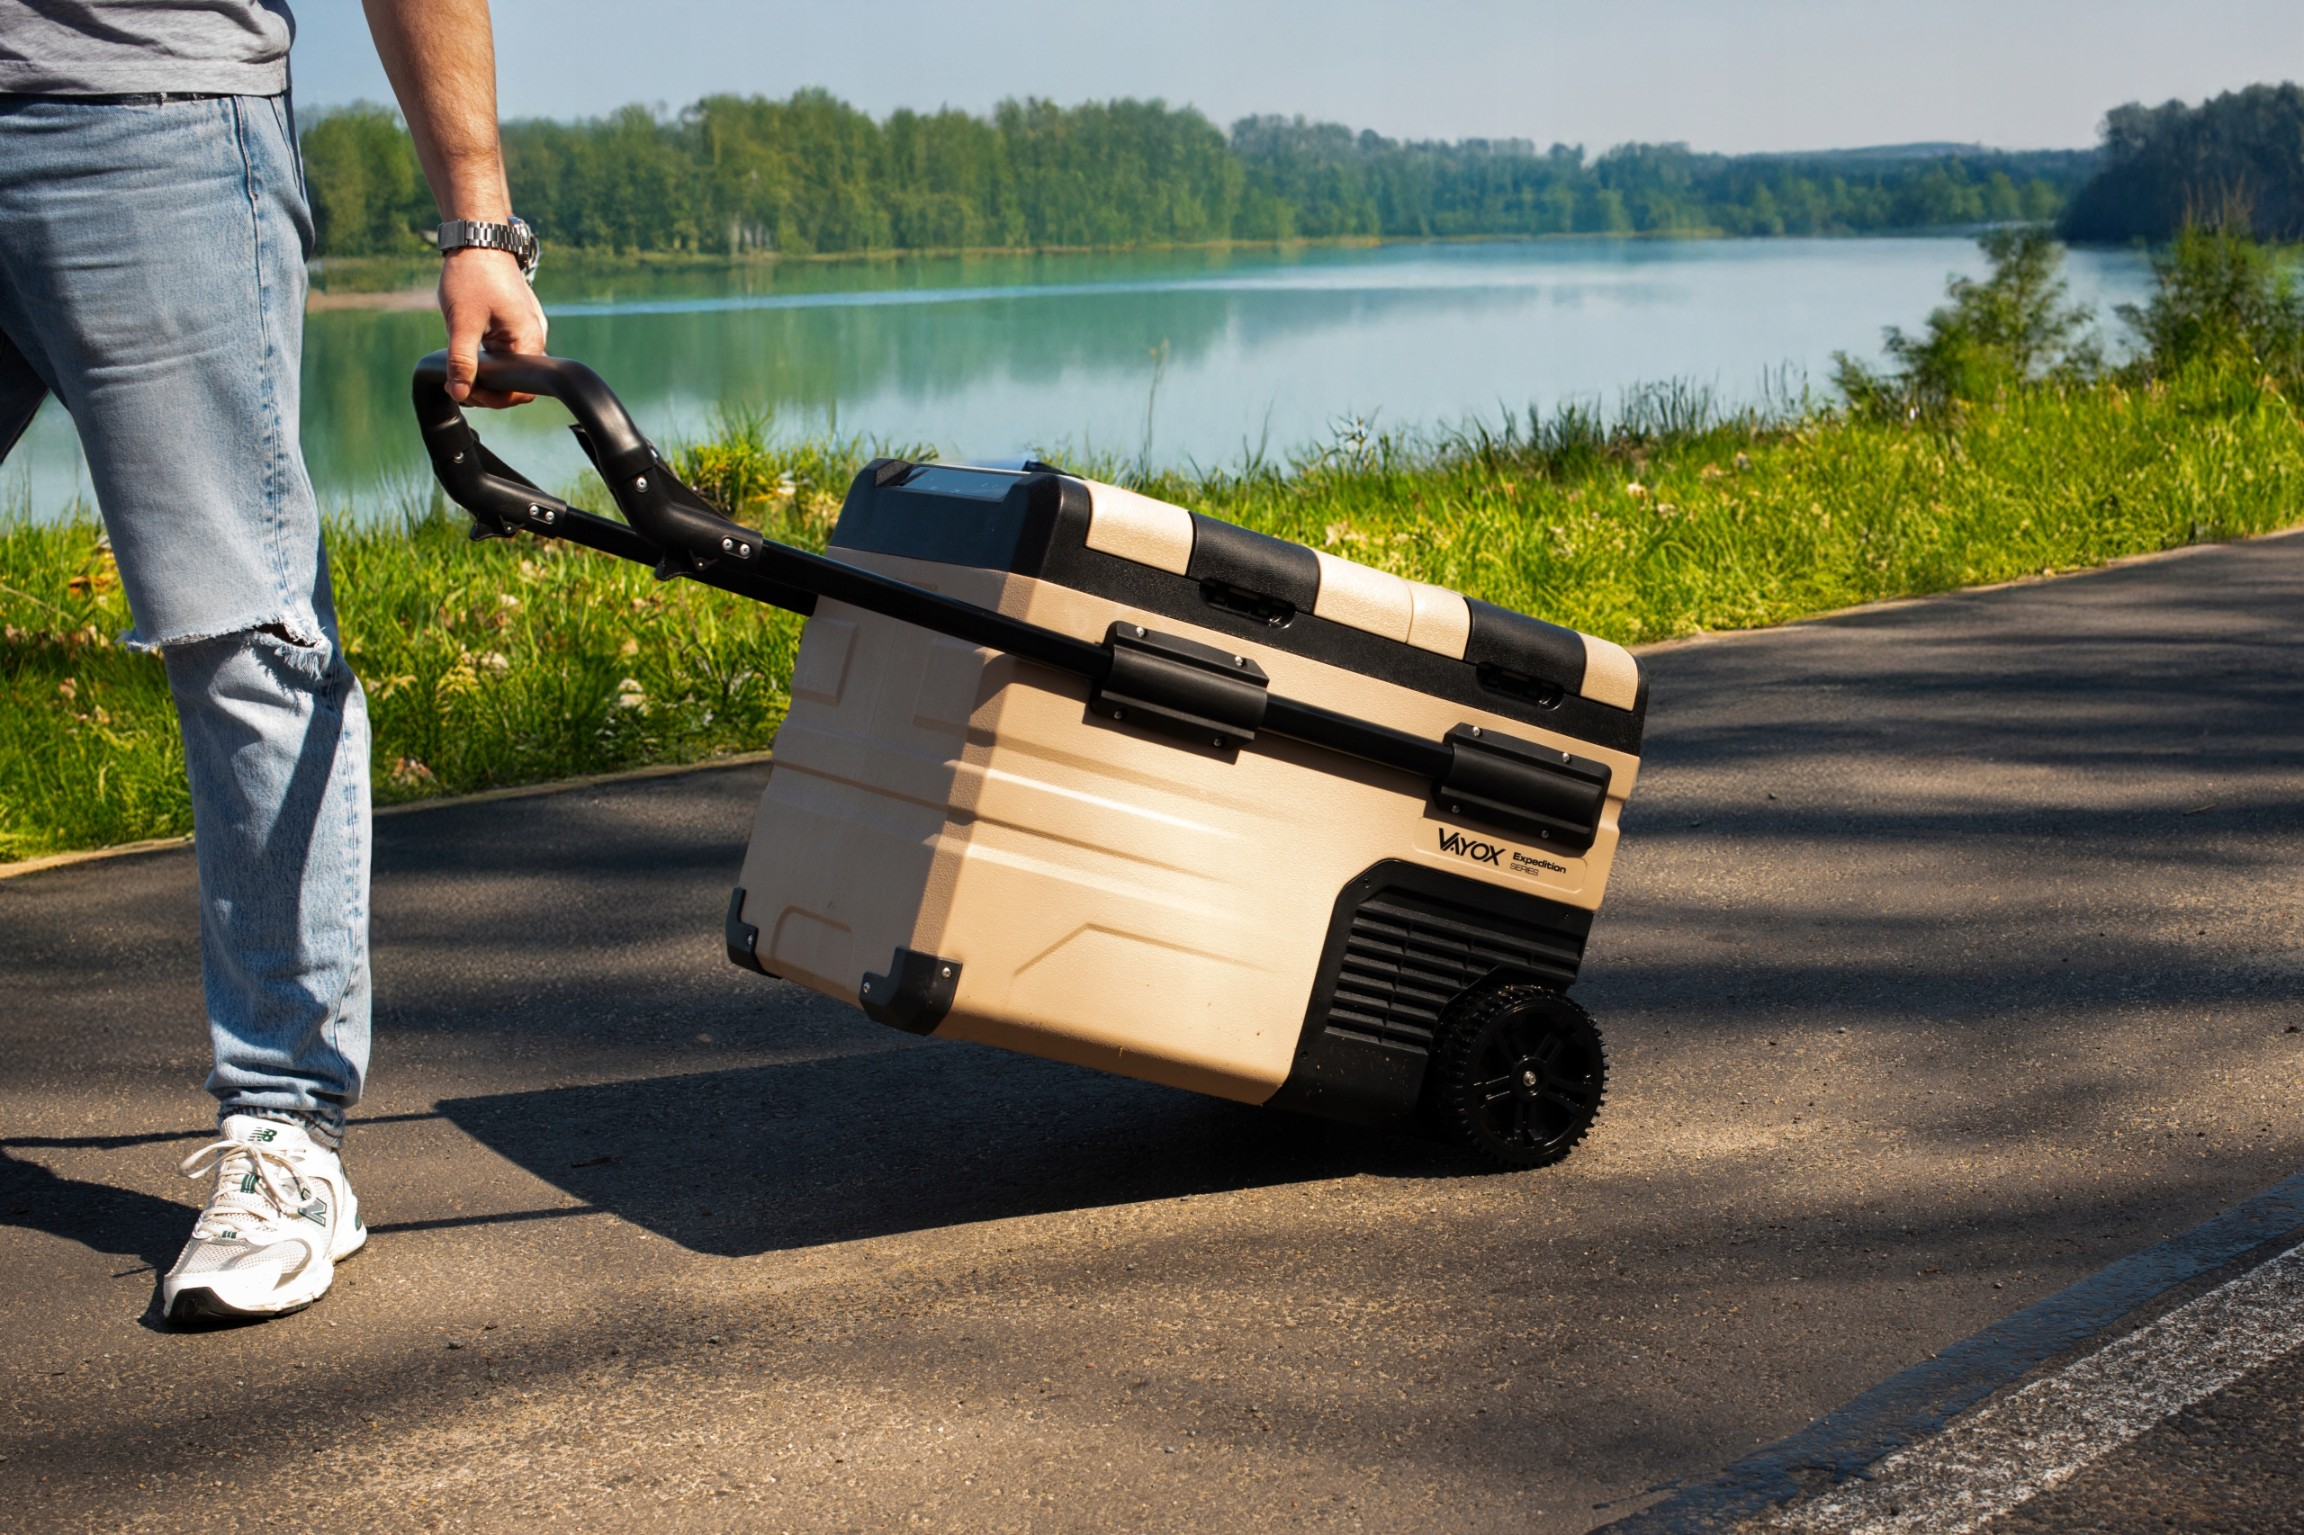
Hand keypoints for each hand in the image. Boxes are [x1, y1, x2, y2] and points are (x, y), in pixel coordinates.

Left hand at [437, 247, 546, 407]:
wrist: (478, 238)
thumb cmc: (472, 275)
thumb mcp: (462, 322)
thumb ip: (461, 362)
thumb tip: (459, 393)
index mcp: (529, 340)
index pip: (521, 391)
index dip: (494, 399)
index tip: (465, 393)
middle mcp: (535, 336)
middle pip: (517, 381)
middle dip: (488, 389)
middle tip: (457, 384)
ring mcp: (527, 328)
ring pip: (510, 366)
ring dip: (486, 373)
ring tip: (459, 369)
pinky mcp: (517, 321)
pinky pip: (507, 350)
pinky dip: (490, 357)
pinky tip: (469, 351)